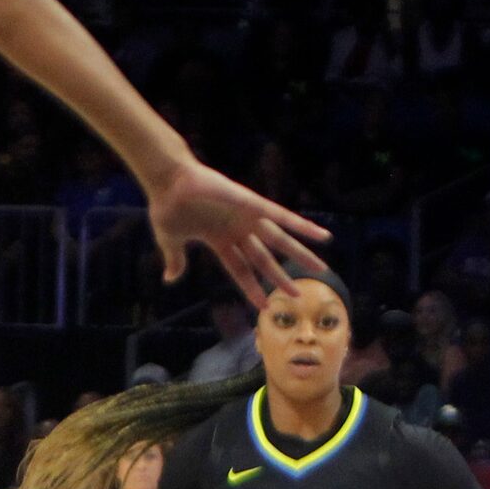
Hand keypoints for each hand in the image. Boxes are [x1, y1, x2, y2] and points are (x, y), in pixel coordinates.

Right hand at [140, 160, 329, 306]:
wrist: (168, 182)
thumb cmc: (167, 207)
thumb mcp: (171, 240)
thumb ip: (175, 259)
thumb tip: (170, 279)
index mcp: (219, 240)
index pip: (240, 270)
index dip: (252, 289)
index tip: (264, 306)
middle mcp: (238, 230)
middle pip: (265, 259)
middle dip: (280, 278)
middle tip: (297, 296)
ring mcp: (247, 218)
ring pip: (280, 241)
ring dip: (301, 255)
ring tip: (321, 269)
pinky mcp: (253, 204)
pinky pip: (284, 216)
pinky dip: (303, 226)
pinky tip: (322, 236)